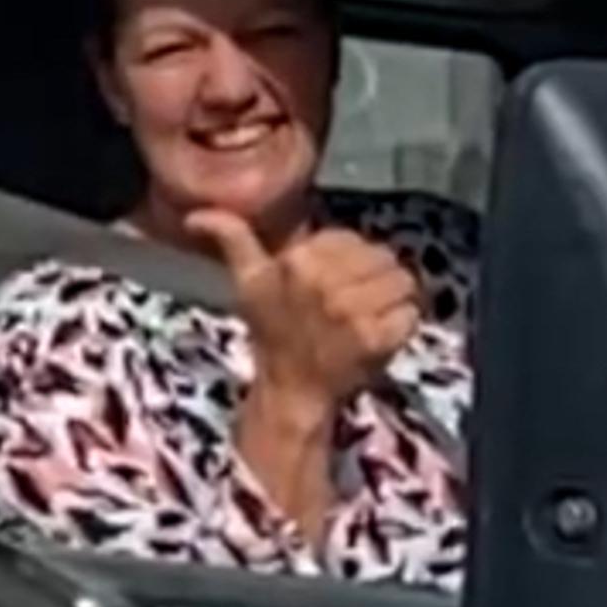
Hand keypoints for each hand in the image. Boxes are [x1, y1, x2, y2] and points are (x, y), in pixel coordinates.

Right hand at [188, 211, 418, 418]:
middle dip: (375, 278)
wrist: (291, 392)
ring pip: (403, 282)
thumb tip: (195, 214)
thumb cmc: (273, 334)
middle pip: (383, 257)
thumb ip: (232, 239)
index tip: (335, 284)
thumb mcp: (248, 281)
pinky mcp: (378, 338)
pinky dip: (403, 325)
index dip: (349, 260)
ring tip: (372, 316)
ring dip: (394, 300)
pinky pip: (411, 313)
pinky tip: (381, 335)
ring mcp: (353, 312)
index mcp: (297, 262)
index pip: (352, 239)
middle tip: (357, 303)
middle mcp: (325, 283)